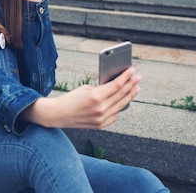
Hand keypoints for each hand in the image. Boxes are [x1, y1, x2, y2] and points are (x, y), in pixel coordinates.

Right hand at [21, 67, 139, 128]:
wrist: (58, 114)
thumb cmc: (70, 99)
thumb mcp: (86, 89)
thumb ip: (101, 89)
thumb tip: (115, 87)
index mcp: (96, 96)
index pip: (117, 85)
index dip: (126, 77)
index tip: (132, 70)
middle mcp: (101, 109)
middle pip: (121, 94)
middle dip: (131, 84)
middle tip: (137, 77)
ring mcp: (101, 118)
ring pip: (121, 106)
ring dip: (129, 96)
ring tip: (135, 88)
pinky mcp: (100, 125)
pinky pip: (115, 115)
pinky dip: (119, 107)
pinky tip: (123, 101)